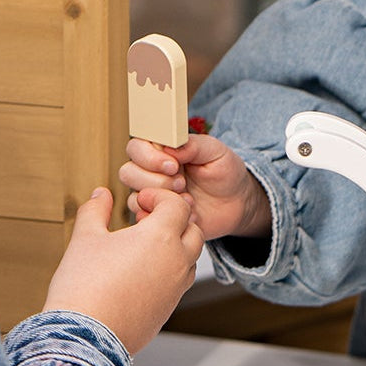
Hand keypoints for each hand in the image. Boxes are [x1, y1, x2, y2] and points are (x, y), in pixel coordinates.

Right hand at [43, 187, 203, 354]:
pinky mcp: (168, 310)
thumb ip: (95, 210)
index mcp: (161, 237)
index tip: (140, 203)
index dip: (160, 197)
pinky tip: (142, 274)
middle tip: (147, 221)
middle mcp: (176, 261)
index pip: (178, 205)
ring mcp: (176, 289)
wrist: (82, 338)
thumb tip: (100, 195)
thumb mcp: (85, 238)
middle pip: (193, 230)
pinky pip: (179, 283)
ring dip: (176, 247)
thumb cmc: (84, 286)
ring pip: (190, 258)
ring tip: (145, 247)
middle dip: (175, 221)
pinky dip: (169, 272)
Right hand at [120, 132, 271, 241]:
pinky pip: (145, 220)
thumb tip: (169, 146)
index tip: (174, 164)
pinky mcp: (158, 217)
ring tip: (188, 199)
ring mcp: (153, 196)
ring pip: (134, 197)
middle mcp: (152, 172)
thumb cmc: (225, 172)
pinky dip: (165, 219)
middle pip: (128, 172)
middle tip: (182, 182)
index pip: (136, 147)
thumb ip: (192, 145)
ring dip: (161, 199)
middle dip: (156, 180)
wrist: (237, 202)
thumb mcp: (215, 151)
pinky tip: (188, 214)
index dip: (149, 157)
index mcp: (162, 150)